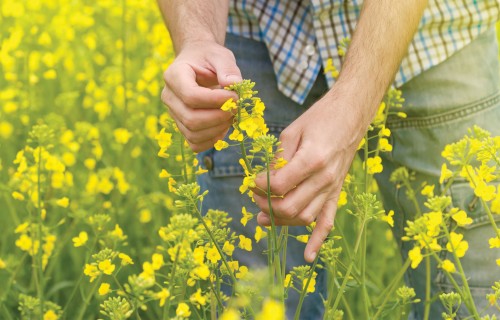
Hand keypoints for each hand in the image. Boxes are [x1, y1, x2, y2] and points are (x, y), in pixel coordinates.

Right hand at [161, 41, 241, 151]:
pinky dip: (212, 140)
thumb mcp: (220, 56)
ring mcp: (173, 114)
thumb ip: (228, 68)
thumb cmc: (209, 58)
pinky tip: (223, 126)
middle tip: (236, 108)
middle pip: (191, 119)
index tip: (236, 96)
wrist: (197, 62)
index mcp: (174, 75)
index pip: (191, 96)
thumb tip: (234, 85)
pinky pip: (194, 143)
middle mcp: (169, 97)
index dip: (216, 101)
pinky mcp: (181, 126)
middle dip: (219, 117)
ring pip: (193, 134)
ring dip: (218, 130)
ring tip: (231, 116)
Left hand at [253, 92, 366, 261]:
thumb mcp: (292, 132)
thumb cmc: (320, 118)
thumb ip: (278, 159)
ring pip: (304, 217)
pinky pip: (328, 221)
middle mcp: (325, 179)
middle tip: (253, 196)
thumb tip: (264, 180)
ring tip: (262, 217)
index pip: (279, 185)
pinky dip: (318, 240)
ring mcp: (333, 188)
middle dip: (265, 205)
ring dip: (281, 221)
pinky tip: (308, 256)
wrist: (351, 115)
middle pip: (290, 206)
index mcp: (312, 160)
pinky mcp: (337, 192)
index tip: (251, 180)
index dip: (259, 185)